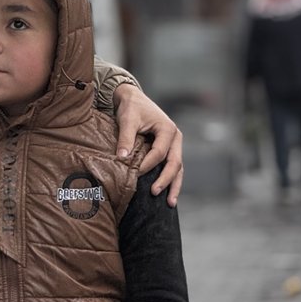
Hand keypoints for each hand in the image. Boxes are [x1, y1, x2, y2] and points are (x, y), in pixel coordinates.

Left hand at [114, 84, 182, 205]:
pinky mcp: (169, 149)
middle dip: (166, 180)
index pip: (160, 153)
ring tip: (170, 203)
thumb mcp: (127, 120)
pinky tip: (168, 195)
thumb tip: (122, 158)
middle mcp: (175, 138)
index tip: (135, 174)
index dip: (148, 165)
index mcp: (168, 129)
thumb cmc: (131, 107)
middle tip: (155, 193)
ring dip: (174, 185)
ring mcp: (174, 144)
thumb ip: (126, 138)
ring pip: (178, 168)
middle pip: (175, 163)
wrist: (133, 98)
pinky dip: (171, 180)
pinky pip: (172, 167)